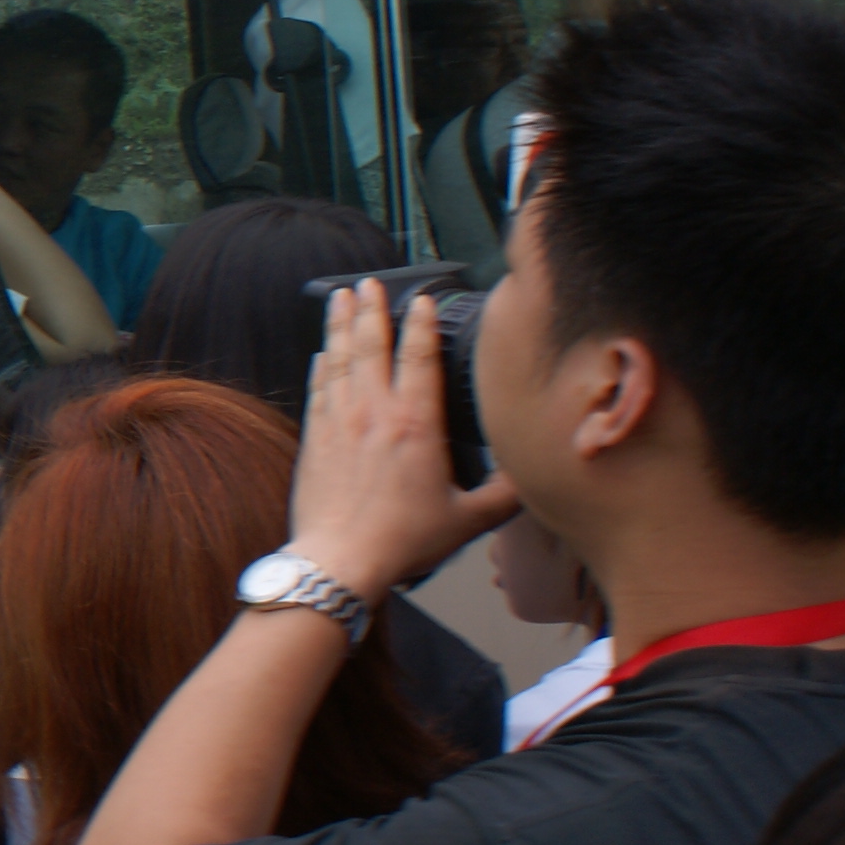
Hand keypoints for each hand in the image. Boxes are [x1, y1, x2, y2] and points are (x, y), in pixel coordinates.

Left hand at [286, 281, 520, 604]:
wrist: (339, 561)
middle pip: (370, 345)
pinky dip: (320, 366)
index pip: (418, 356)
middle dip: (370, 308)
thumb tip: (531, 478)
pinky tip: (321, 353)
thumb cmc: (401, 542)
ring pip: (338, 359)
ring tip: (340, 298)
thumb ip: (504, 495)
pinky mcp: (313, 441)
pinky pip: (317, 390)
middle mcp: (373, 413)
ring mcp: (338, 423)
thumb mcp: (468, 519)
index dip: (419, 323)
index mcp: (415, 424)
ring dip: (339, 325)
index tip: (420, 299)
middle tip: (367, 283)